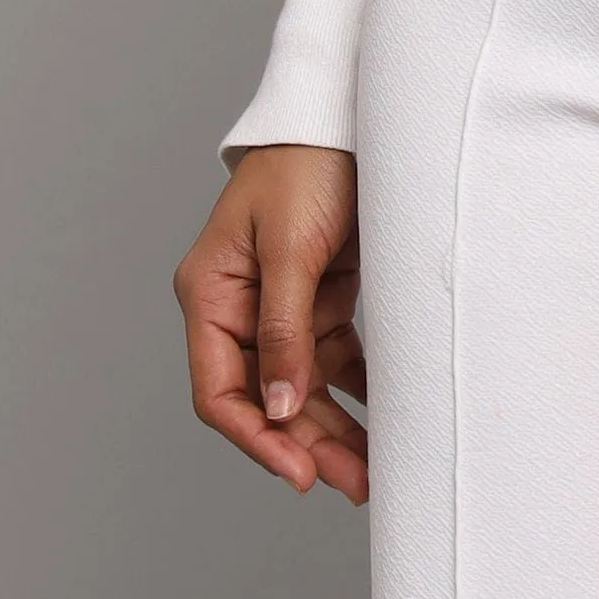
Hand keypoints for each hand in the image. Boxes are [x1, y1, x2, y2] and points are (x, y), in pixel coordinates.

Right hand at [174, 145, 368, 503]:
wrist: (345, 114)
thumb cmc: (305, 165)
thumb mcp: (290, 247)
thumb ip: (285, 328)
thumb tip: (278, 408)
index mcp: (210, 296)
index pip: (220, 390)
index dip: (256, 438)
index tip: (299, 472)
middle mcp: (240, 309)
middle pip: (268, 398)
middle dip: (307, 444)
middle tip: (353, 485)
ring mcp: (283, 306)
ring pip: (305, 388)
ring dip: (336, 428)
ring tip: (374, 470)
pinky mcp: (323, 297)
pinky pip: (337, 359)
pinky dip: (359, 389)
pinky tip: (388, 417)